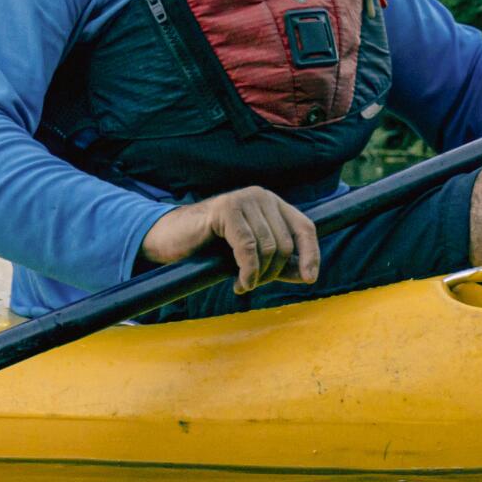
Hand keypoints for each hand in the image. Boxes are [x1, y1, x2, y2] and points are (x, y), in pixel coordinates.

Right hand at [140, 186, 320, 294]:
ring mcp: (244, 200)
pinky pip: (248, 247)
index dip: (311, 254)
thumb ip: (280, 263)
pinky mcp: (226, 209)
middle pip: (285, 244)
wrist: (171, 238)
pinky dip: (247, 271)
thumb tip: (308, 275)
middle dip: (272, 273)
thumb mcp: (252, 256)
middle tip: (252, 284)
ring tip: (243, 284)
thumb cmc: (211, 248)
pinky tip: (239, 282)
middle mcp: (262, 197)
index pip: (305, 227)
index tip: (310, 279)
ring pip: (268, 247)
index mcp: (272, 204)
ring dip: (258, 275)